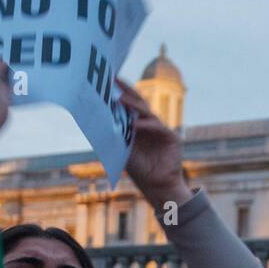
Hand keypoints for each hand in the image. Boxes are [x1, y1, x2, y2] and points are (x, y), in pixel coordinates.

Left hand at [116, 77, 192, 208]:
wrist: (158, 187)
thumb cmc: (141, 171)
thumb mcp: (124, 151)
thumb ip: (117, 136)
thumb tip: (98, 121)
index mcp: (138, 127)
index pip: (129, 107)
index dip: (120, 94)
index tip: (108, 83)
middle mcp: (150, 125)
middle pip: (138, 103)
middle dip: (127, 91)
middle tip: (115, 80)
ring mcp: (161, 130)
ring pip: (147, 113)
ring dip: (134, 105)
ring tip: (120, 99)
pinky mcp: (171, 138)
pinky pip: (158, 127)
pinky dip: (146, 126)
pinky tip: (135, 126)